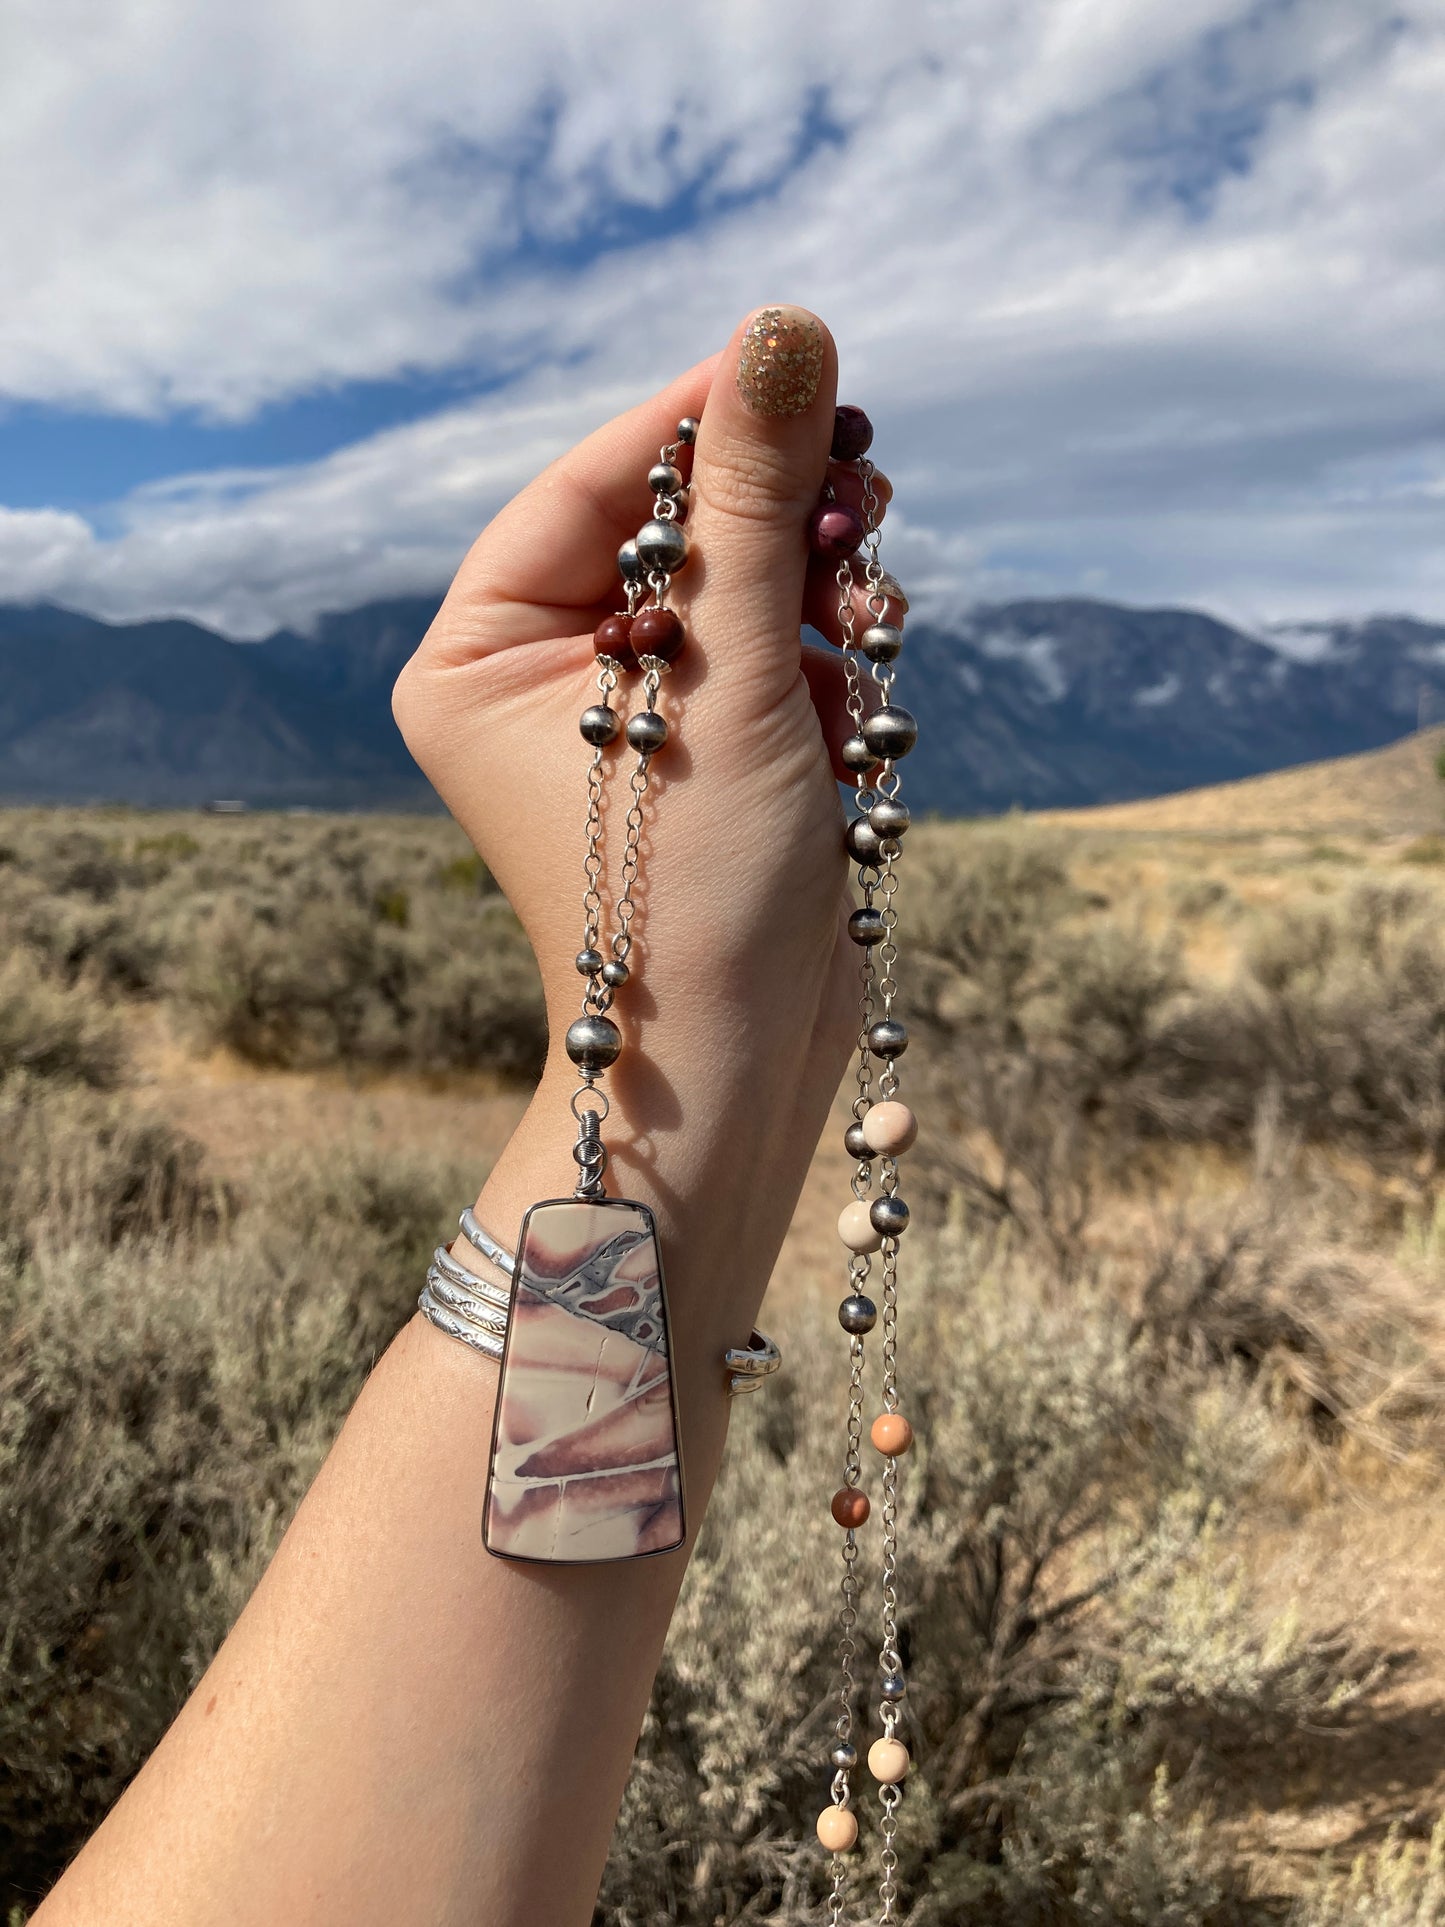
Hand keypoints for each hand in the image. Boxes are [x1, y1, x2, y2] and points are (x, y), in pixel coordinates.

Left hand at [393, 307, 895, 1342]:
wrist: (738, 1065)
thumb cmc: (692, 886)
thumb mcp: (728, 675)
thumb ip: (753, 498)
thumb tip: (787, 328)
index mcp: (477, 655)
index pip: (586, 487)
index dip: (691, 419)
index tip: (794, 356)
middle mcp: (537, 678)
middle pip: (666, 529)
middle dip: (772, 511)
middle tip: (860, 484)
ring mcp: (627, 717)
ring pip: (734, 585)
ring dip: (813, 585)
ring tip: (867, 614)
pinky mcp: (706, 753)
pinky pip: (770, 651)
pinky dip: (825, 651)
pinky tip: (860, 684)